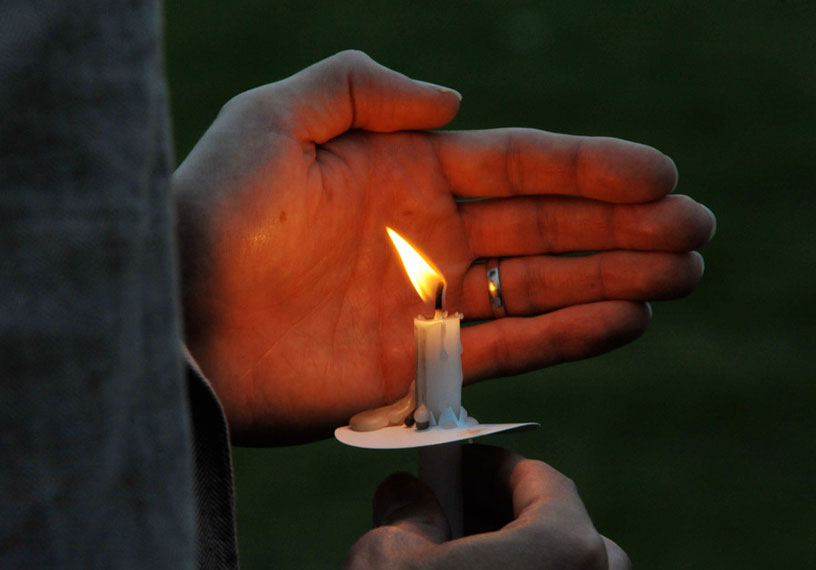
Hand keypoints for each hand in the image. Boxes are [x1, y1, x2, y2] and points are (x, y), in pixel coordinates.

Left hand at [173, 50, 714, 443]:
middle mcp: (429, 235)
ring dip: (616, 277)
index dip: (591, 168)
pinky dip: (570, 335)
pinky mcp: (420, 364)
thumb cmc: (214, 213)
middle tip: (697, 227)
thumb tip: (454, 100)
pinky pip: (510, 348)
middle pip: (547, 227)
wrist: (175, 318)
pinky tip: (628, 318)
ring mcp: (429, 302)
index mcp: (406, 172)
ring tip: (685, 271)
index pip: (519, 166)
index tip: (660, 174)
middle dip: (624, 226)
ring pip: (542, 286)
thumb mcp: (274, 118)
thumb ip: (363, 84)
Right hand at [346, 445, 629, 569]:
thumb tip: (405, 493)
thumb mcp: (387, 557)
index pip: (542, 481)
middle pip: (559, 530)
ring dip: (514, 554)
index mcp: (565, 546)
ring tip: (455, 555)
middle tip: (452, 515)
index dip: (492, 467)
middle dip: (502, 514)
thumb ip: (407, 511)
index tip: (456, 467)